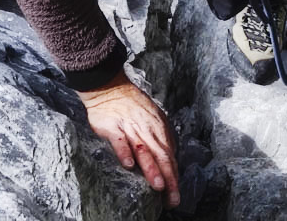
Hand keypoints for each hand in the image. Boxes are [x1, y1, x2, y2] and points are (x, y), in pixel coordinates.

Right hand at [77, 70, 180, 207]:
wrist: (110, 88)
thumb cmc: (132, 106)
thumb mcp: (152, 119)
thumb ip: (160, 138)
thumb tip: (170, 158)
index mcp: (158, 128)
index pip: (170, 156)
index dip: (174, 176)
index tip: (176, 195)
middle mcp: (147, 129)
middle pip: (161, 156)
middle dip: (168, 179)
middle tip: (172, 198)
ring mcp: (130, 127)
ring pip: (144, 150)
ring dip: (151, 168)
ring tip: (158, 186)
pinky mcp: (112, 126)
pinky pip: (120, 140)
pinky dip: (125, 152)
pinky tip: (128, 165)